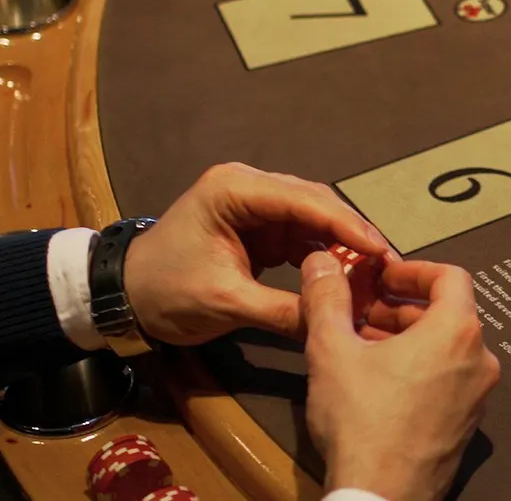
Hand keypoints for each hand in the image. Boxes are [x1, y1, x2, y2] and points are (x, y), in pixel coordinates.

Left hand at [123, 162, 398, 344]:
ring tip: (375, 272)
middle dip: (352, 233)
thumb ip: (280, 310)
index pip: (304, 201)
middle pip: (316, 203)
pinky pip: (303, 237)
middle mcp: (248, 187)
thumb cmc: (164, 291)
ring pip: (314, 219)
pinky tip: (347, 276)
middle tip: (387, 264)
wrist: (123, 298)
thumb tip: (331, 324)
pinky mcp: (260, 229)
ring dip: (342, 245)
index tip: (381, 251)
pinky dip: (325, 255)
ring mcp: (255, 207)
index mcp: (234, 190)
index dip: (347, 225)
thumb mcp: (224, 303)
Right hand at [300, 253, 500, 500]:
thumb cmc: (361, 420)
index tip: (382, 276)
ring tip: (363, 345)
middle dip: (402, 306)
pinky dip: (420, 367)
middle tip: (362, 312)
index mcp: (457, 331)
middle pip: (448, 313)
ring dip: (408, 337)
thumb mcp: (331, 349)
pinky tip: (379, 381)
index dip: (413, 269)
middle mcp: (480, 359)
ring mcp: (478, 394)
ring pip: (446, 348)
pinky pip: (448, 379)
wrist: (381, 494)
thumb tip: (321, 261)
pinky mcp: (468, 423)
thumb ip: (327, 298)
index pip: (450, 276)